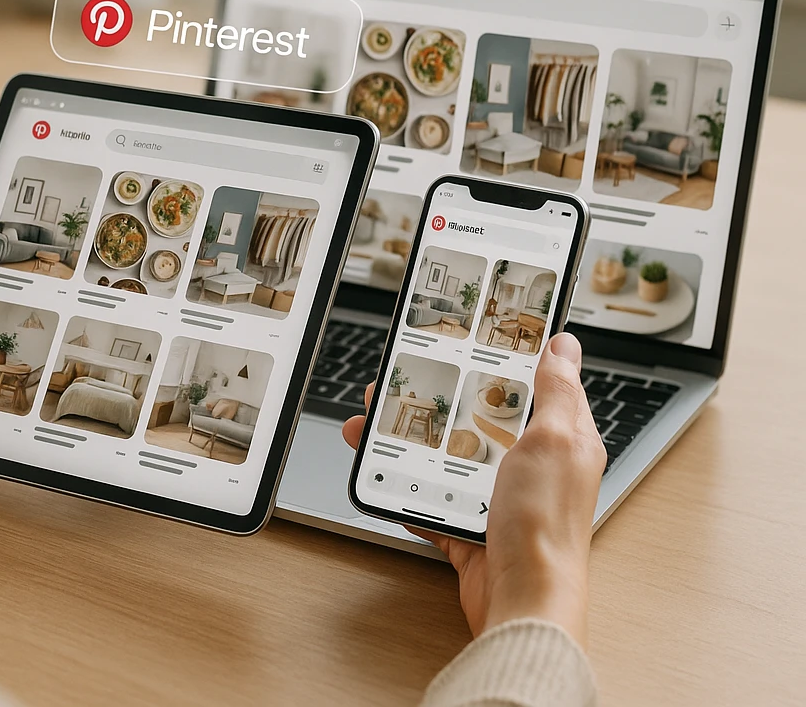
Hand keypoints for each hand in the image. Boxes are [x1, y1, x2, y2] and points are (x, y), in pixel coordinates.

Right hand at [342, 333, 604, 646]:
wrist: (522, 603)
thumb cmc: (546, 526)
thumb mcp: (554, 441)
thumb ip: (557, 391)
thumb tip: (564, 345)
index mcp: (560, 437)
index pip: (535, 381)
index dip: (506, 356)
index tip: (473, 335)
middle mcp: (531, 464)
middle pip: (479, 415)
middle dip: (440, 395)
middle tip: (403, 378)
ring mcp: (499, 495)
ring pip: (449, 453)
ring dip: (411, 438)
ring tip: (375, 423)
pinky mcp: (472, 524)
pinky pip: (433, 497)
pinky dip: (409, 485)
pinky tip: (386, 470)